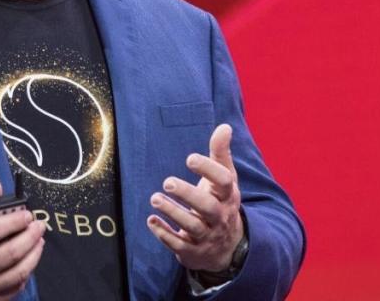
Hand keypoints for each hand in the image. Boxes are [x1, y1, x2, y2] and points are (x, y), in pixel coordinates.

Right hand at [0, 180, 45, 299]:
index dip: (14, 221)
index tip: (27, 214)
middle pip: (10, 252)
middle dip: (30, 236)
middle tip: (39, 226)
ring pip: (18, 272)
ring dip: (34, 254)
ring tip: (39, 241)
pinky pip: (16, 287)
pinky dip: (26, 273)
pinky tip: (28, 260)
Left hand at [147, 124, 243, 272]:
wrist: (227, 247)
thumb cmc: (220, 202)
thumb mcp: (224, 180)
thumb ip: (220, 154)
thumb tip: (224, 126)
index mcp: (227, 195)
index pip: (224, 182)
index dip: (209, 170)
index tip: (190, 158)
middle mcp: (219, 216)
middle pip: (208, 207)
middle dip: (188, 194)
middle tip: (167, 182)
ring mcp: (207, 236)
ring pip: (192, 227)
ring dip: (173, 213)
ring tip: (155, 198)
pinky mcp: (193, 251)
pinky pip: (179, 245)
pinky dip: (164, 234)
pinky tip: (151, 221)